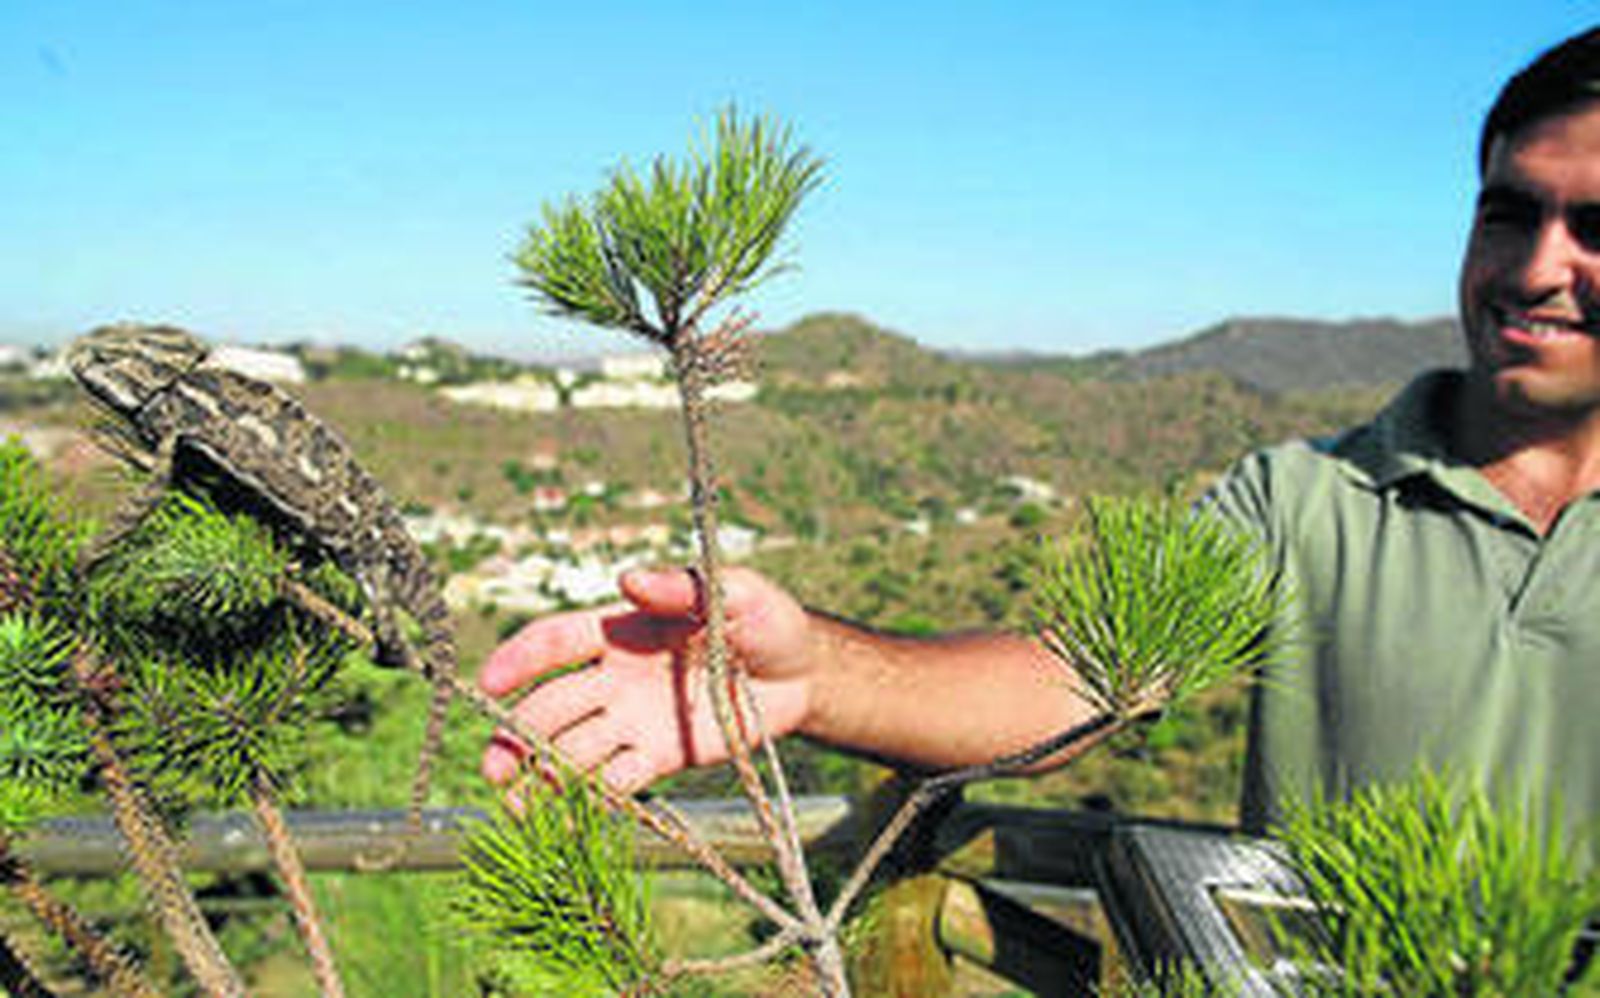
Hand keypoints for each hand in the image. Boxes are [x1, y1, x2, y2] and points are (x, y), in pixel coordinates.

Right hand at [479, 566, 817, 792]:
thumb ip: (681, 588)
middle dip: (517, 736)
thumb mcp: (732, 591)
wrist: (803, 674)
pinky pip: (615, 780)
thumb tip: (628, 579)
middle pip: (550, 707)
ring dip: (544, 777)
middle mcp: (612, 678)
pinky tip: (571, 819)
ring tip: (519, 807)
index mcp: (619, 630)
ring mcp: (631, 721)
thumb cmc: (764, 620)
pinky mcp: (657, 758)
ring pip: (572, 750)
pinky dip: (593, 798)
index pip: (555, 642)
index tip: (487, 683)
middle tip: (495, 769)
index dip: (519, 660)